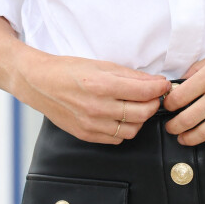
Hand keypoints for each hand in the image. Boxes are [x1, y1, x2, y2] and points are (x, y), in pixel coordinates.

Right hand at [14, 45, 169, 143]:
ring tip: (139, 106)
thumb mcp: (101, 65)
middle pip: (141, 113)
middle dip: (153, 103)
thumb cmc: (68, 69)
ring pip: (132, 129)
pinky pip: (117, 139)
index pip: (143, 91)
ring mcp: (92, 124)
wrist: (40, 83)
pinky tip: (123, 117)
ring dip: (141, 119)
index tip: (164, 85)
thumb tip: (153, 81)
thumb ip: (129, 75)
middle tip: (155, 95)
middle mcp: (97, 107)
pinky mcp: (86, 135)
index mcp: (101, 85)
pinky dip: (126, 129)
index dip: (159, 88)